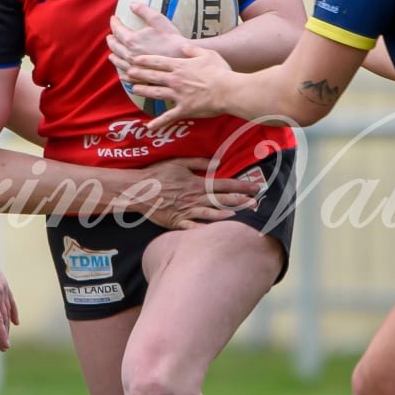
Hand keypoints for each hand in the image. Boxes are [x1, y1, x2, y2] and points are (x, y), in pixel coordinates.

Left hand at [0, 229, 18, 349]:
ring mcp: (3, 288)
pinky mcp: (4, 285)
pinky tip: (16, 322)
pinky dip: (13, 312)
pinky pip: (11, 302)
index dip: (1, 334)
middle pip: (3, 318)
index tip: (5, 346)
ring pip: (7, 311)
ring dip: (7, 325)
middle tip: (2, 348)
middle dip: (4, 334)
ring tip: (4, 338)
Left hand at [107, 4, 189, 67]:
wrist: (181, 57)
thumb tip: (132, 4)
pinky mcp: (141, 76)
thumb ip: (143, 10)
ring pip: (118, 61)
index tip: (113, 19)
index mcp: (131, 40)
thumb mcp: (157, 19)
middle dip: (111, 39)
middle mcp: (129, 55)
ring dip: (114, 56)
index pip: (117, 30)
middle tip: (110, 36)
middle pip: (115, 46)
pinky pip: (126, 74)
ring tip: (111, 54)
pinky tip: (121, 71)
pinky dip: (121, 71)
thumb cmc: (170, 38)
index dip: (114, 23)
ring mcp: (134, 67)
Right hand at [113, 156, 258, 229]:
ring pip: (211, 214)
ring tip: (242, 217)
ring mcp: (186, 211)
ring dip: (227, 215)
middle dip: (241, 202)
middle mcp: (194, 197)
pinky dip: (205, 230)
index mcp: (197, 183)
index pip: (224, 184)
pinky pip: (193, 227)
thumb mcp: (178, 162)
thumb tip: (218, 162)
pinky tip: (216, 232)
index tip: (256, 188)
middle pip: (222, 200)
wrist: (137, 190)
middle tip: (257, 205)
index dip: (242, 186)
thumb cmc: (157, 174)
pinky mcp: (177, 222)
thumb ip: (199, 162)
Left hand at [120, 47, 234, 130]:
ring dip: (143, 91)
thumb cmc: (220, 71)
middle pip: (152, 76)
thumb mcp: (207, 54)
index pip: (158, 61)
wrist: (228, 90)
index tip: (135, 59)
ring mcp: (178, 95)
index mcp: (180, 66)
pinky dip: (158, 123)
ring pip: (155, 93)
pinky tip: (149, 127)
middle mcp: (175, 80)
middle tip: (127, 73)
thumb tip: (182, 45)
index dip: (145, 60)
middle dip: (138, 74)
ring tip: (133, 90)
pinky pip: (168, 117)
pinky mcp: (184, 109)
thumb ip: (193, 49)